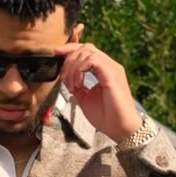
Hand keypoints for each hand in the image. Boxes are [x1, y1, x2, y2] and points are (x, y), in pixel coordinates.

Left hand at [59, 28, 141, 142]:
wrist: (120, 129)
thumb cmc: (106, 116)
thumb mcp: (84, 98)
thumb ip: (76, 86)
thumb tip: (65, 78)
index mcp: (104, 69)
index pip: (86, 50)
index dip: (69, 49)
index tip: (56, 54)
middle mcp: (110, 65)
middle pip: (86, 47)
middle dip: (69, 58)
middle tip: (64, 78)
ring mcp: (112, 68)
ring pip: (87, 52)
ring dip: (73, 67)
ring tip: (72, 85)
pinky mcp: (113, 75)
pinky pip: (92, 61)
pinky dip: (80, 70)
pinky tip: (78, 84)